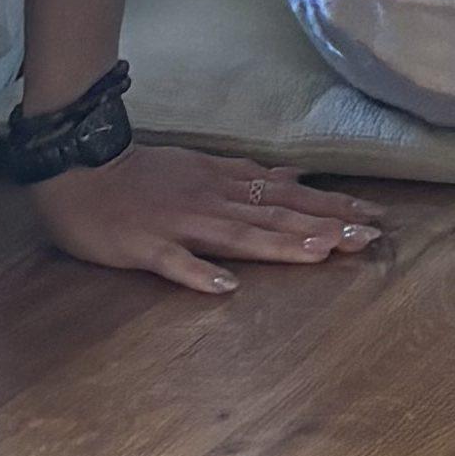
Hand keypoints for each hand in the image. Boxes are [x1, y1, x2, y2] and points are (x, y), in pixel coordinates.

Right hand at [23, 142, 384, 293]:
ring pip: (239, 235)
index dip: (332, 207)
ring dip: (280, 245)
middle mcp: (213, 200)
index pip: (289, 196)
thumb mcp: (204, 166)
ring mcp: (180, 223)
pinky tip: (225, 289)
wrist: (80, 169)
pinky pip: (175, 263)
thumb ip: (249, 176)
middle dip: (324, 226)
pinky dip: (200, 274)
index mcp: (225, 184)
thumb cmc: (142, 174)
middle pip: (276, 215)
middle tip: (369, 239)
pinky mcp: (146, 247)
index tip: (374, 218)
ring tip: (320, 253)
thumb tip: (296, 178)